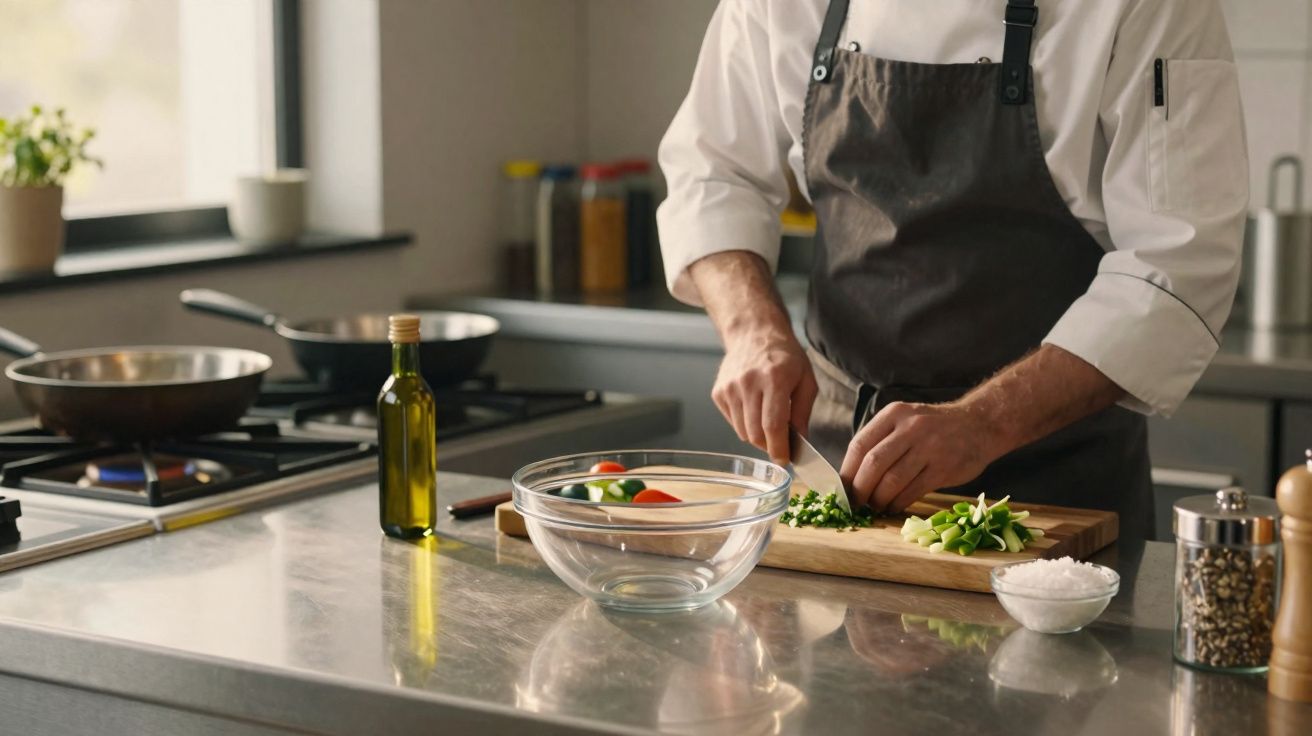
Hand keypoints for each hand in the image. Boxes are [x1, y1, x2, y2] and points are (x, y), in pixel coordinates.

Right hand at [712, 329, 817, 463]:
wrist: (754, 333)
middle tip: (780, 444)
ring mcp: (730, 388)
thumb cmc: (785, 357)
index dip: (779, 448)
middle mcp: (748, 383)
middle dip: (769, 446)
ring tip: (768, 422)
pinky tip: (754, 409)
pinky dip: (745, 424)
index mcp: (775, 379)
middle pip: (756, 432)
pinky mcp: (718, 392)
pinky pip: (732, 422)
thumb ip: (803, 412)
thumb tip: (799, 441)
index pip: (773, 425)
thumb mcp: (806, 379)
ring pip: (742, 432)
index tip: (785, 461)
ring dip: (757, 436)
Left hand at [839, 401, 1002, 513]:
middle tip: (856, 503)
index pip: (859, 445)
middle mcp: (910, 428)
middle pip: (873, 464)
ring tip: (876, 506)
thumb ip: (882, 441)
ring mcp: (929, 447)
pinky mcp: (943, 467)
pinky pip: (912, 490)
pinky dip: (898, 503)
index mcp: (893, 414)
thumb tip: (852, 475)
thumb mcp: (905, 421)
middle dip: (860, 489)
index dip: (847, 471)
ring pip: (892, 480)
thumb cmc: (934, 428)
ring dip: (879, 499)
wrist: (980, 424)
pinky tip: (894, 506)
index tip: (842, 489)